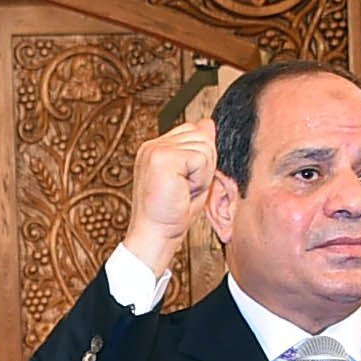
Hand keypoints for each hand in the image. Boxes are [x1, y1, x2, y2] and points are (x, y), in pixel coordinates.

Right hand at [122, 117, 214, 271]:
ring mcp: (154, 149)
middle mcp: (152, 146)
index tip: (185, 182)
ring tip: (183, 190)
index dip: (200, 158)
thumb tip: (208, 124)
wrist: (156, 236)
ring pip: (203, 146)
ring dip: (201, 173)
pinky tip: (182, 190)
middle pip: (201, 135)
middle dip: (203, 165)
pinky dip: (199, 178)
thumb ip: (199, 149)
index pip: (193, 131)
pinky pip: (199, 158)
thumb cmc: (171, 214)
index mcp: (156, 148)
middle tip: (185, 188)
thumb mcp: (192, 177)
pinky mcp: (161, 157)